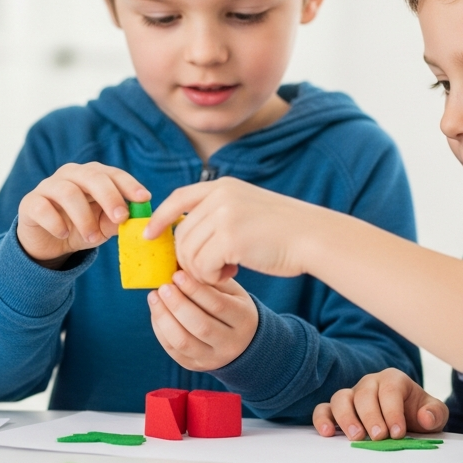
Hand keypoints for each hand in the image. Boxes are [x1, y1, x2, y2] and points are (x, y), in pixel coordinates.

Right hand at [17, 162, 148, 262]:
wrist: (47, 243)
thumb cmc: (80, 228)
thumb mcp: (102, 227)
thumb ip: (116, 222)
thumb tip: (134, 219)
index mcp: (91, 176)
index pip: (112, 173)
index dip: (129, 184)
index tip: (144, 199)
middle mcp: (69, 175)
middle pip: (91, 176)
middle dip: (110, 196)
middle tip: (121, 218)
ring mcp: (47, 186)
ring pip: (68, 192)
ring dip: (84, 217)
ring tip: (92, 237)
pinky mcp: (30, 203)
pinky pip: (42, 207)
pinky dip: (56, 222)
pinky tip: (63, 234)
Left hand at [147, 271, 257, 370]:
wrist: (243, 342)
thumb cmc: (233, 307)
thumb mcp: (233, 292)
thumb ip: (211, 281)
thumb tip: (181, 269)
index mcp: (244, 320)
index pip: (218, 305)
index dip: (195, 290)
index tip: (177, 275)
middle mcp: (231, 344)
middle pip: (200, 326)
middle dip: (177, 305)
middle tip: (163, 287)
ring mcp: (213, 358)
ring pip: (183, 342)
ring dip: (163, 318)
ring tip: (154, 297)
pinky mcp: (195, 366)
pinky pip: (173, 350)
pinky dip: (160, 330)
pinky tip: (156, 312)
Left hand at [148, 177, 324, 284]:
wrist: (313, 237)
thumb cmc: (283, 231)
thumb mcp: (247, 208)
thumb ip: (218, 213)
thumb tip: (183, 233)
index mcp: (223, 186)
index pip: (178, 197)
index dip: (160, 217)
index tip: (149, 235)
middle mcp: (220, 195)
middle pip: (182, 233)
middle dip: (189, 257)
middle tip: (213, 269)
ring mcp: (224, 215)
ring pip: (189, 253)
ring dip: (203, 270)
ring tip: (226, 270)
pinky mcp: (230, 238)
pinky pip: (203, 266)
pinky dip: (213, 276)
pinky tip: (233, 272)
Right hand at [312, 368, 448, 440]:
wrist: (405, 416)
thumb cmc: (416, 412)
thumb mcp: (434, 412)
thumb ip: (435, 413)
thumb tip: (426, 417)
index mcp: (393, 379)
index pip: (390, 389)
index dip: (392, 410)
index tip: (397, 432)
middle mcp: (369, 383)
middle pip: (364, 394)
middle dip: (371, 416)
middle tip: (378, 437)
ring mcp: (352, 395)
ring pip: (341, 398)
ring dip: (346, 417)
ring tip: (356, 436)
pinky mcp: (337, 410)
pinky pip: (324, 409)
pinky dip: (323, 419)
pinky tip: (327, 433)